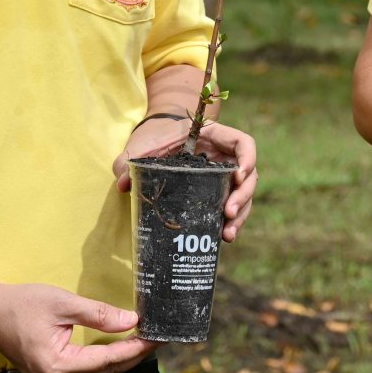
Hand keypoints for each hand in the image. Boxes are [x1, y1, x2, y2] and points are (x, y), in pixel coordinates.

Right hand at [0, 282, 154, 372]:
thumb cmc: (21, 304)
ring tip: (144, 343)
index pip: (106, 361)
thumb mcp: (62, 303)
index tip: (156, 338)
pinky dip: (103, 362)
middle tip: (157, 339)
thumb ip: (97, 313)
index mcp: (56, 366)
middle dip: (132, 356)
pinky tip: (119, 349)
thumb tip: (131, 320)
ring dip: (120, 360)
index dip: (134, 349)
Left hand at [114, 118, 259, 241]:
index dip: (248, 159)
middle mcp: (225, 157)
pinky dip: (229, 222)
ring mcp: (223, 176)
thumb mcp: (143, 144)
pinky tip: (222, 237)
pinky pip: (230, 207)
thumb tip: (123, 184)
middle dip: (243, 197)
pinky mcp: (216, 193)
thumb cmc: (154, 135)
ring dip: (240, 216)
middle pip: (249, 175)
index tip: (239, 176)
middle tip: (228, 213)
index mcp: (215, 137)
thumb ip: (130, 160)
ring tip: (227, 235)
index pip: (243, 143)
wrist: (156, 138)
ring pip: (243, 196)